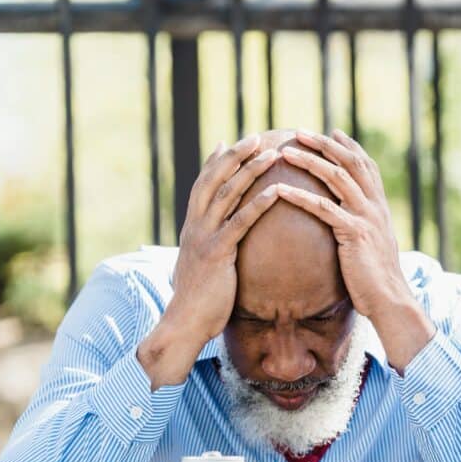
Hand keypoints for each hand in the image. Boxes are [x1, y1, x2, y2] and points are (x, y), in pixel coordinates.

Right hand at [169, 134, 279, 344]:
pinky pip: (240, 222)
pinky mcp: (217, 253)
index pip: (203, 185)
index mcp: (192, 227)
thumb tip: (223, 244)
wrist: (184, 324)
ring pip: (227, 194)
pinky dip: (258, 203)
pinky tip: (276, 190)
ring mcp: (204, 237)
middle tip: (256, 136)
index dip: (216, 162)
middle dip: (235, 155)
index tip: (230, 142)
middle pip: (214, 179)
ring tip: (272, 152)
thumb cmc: (200, 301)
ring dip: (250, 170)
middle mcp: (195, 226)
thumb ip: (212, 249)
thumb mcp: (204, 267)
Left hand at [277, 129, 434, 371]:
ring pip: (337, 178)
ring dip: (310, 161)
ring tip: (286, 151)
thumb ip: (362, 227)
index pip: (366, 165)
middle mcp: (375, 206)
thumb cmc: (376, 279)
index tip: (331, 131)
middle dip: (326, 144)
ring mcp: (366, 217)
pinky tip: (280, 190)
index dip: (349, 146)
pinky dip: (301, 196)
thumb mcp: (372, 246)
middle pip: (351, 163)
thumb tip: (347, 222)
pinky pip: (323, 209)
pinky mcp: (354, 233)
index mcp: (379, 206)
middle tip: (300, 132)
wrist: (390, 299)